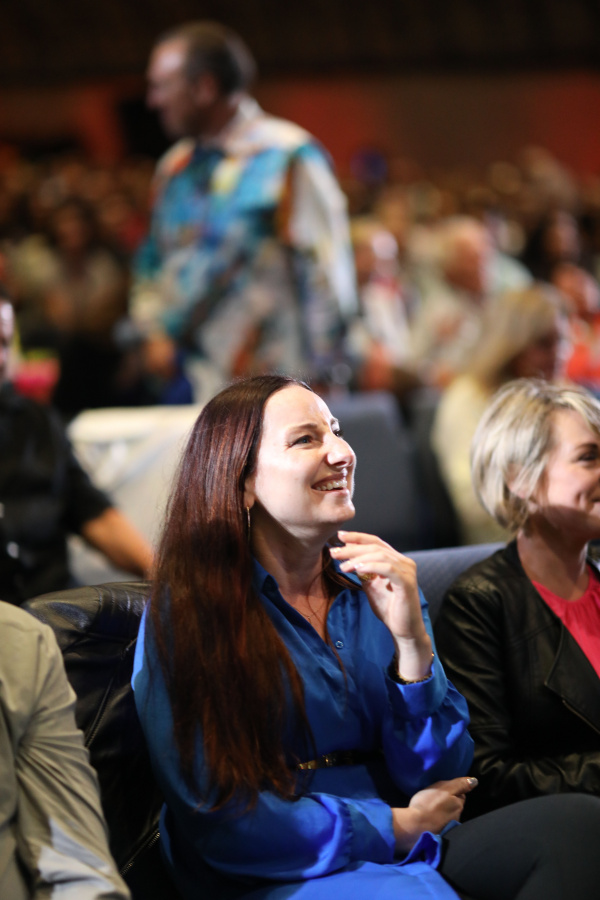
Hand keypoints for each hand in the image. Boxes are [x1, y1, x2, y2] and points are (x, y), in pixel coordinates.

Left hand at [330, 531, 431, 678]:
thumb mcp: (371, 585)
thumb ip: (363, 570)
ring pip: (380, 555)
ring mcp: (407, 571)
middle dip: (353, 548)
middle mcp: (404, 562)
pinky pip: (387, 569)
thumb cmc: (389, 608)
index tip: (339, 537)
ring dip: (358, 558)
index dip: (357, 537)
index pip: (376, 542)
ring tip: (343, 566)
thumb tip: (347, 556)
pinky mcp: (407, 582)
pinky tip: (357, 568)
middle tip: (334, 552)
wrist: (404, 630)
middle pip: (375, 547)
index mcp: (396, 560)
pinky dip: (371, 566)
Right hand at [392, 777, 477, 853]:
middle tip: (434, 799)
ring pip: (448, 815)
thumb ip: (459, 784)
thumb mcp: (443, 788)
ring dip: (442, 812)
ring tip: (430, 810)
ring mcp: (449, 827)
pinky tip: (428, 820)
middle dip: (448, 802)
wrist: (414, 827)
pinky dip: (437, 821)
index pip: (461, 795)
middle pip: (455, 806)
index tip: (442, 790)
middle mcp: (457, 817)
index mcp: (458, 805)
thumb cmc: (428, 804)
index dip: (452, 791)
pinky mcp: (440, 835)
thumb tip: (475, 781)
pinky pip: (441, 824)